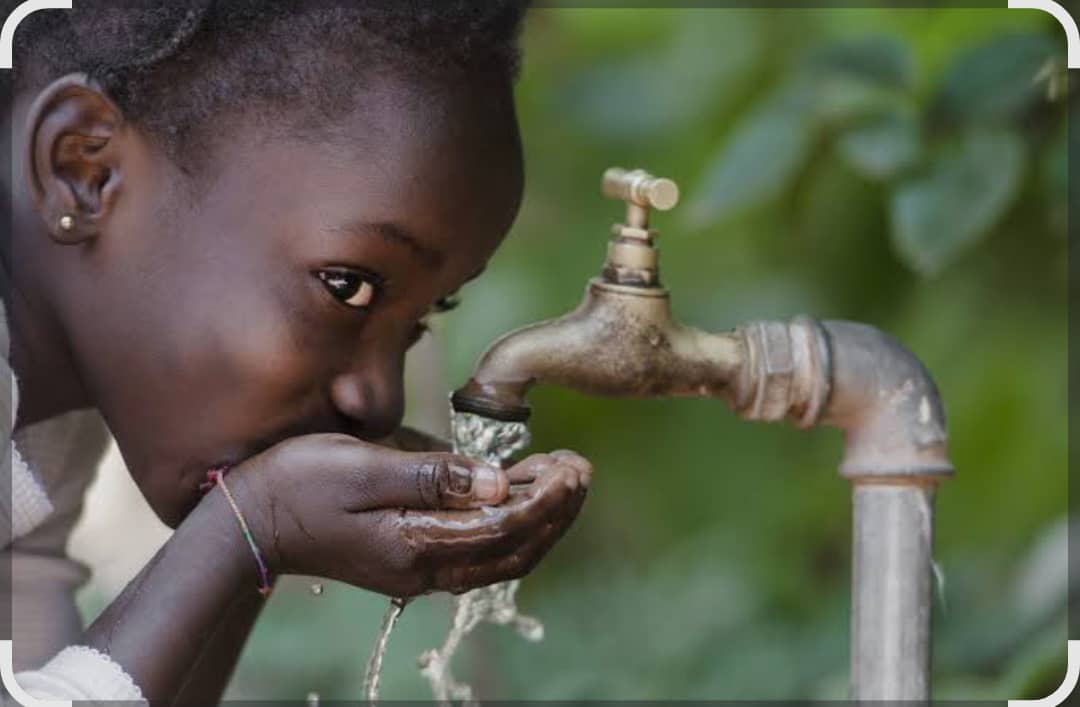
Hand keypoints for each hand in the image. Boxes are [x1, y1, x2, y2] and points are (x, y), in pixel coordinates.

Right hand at [219, 434, 591, 596]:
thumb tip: (499, 483)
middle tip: (580, 469)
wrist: (248, 522)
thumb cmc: (297, 483)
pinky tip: (520, 495)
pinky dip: (510, 526)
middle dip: (555, 511)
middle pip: (514, 550)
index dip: (546, 498)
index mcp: (416, 544)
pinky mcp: (411, 559)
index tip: (573, 466)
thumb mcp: (363, 466)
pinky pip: (478, 551)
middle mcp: (424, 567)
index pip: (505, 527)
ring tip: (563, 478)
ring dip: (539, 520)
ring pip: (501, 556)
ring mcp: (418, 569)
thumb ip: (433, 475)